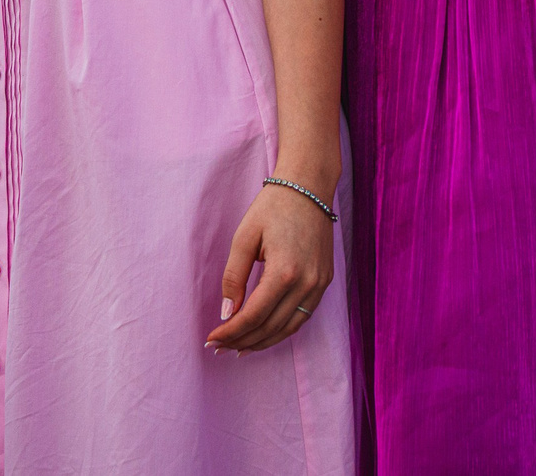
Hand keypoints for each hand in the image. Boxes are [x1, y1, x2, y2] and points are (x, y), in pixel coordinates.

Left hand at [208, 182, 334, 351]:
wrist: (308, 188)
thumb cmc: (272, 207)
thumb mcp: (244, 237)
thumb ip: (234, 277)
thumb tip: (226, 313)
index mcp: (284, 272)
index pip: (254, 315)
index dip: (231, 332)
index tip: (211, 339)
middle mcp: (307, 284)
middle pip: (271, 327)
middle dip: (243, 340)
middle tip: (219, 348)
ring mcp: (319, 285)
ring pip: (289, 328)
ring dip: (263, 342)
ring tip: (239, 348)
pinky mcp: (325, 283)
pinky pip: (302, 317)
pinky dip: (282, 330)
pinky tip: (264, 334)